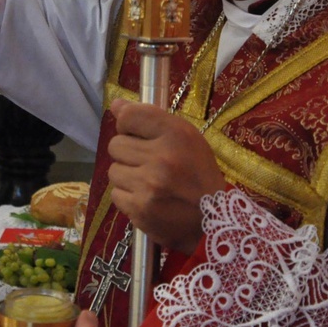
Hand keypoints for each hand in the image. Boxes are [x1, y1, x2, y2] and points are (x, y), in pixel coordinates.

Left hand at [107, 98, 225, 253]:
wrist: (214, 221)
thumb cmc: (198, 174)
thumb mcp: (185, 138)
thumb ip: (150, 119)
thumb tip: (115, 105)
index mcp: (177, 134)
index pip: (129, 116)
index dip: (128, 125)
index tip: (137, 134)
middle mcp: (162, 157)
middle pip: (115, 144)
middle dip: (128, 153)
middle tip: (148, 163)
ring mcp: (149, 185)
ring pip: (113, 170)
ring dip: (127, 176)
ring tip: (148, 183)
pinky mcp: (139, 209)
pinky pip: (116, 194)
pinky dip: (128, 197)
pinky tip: (146, 199)